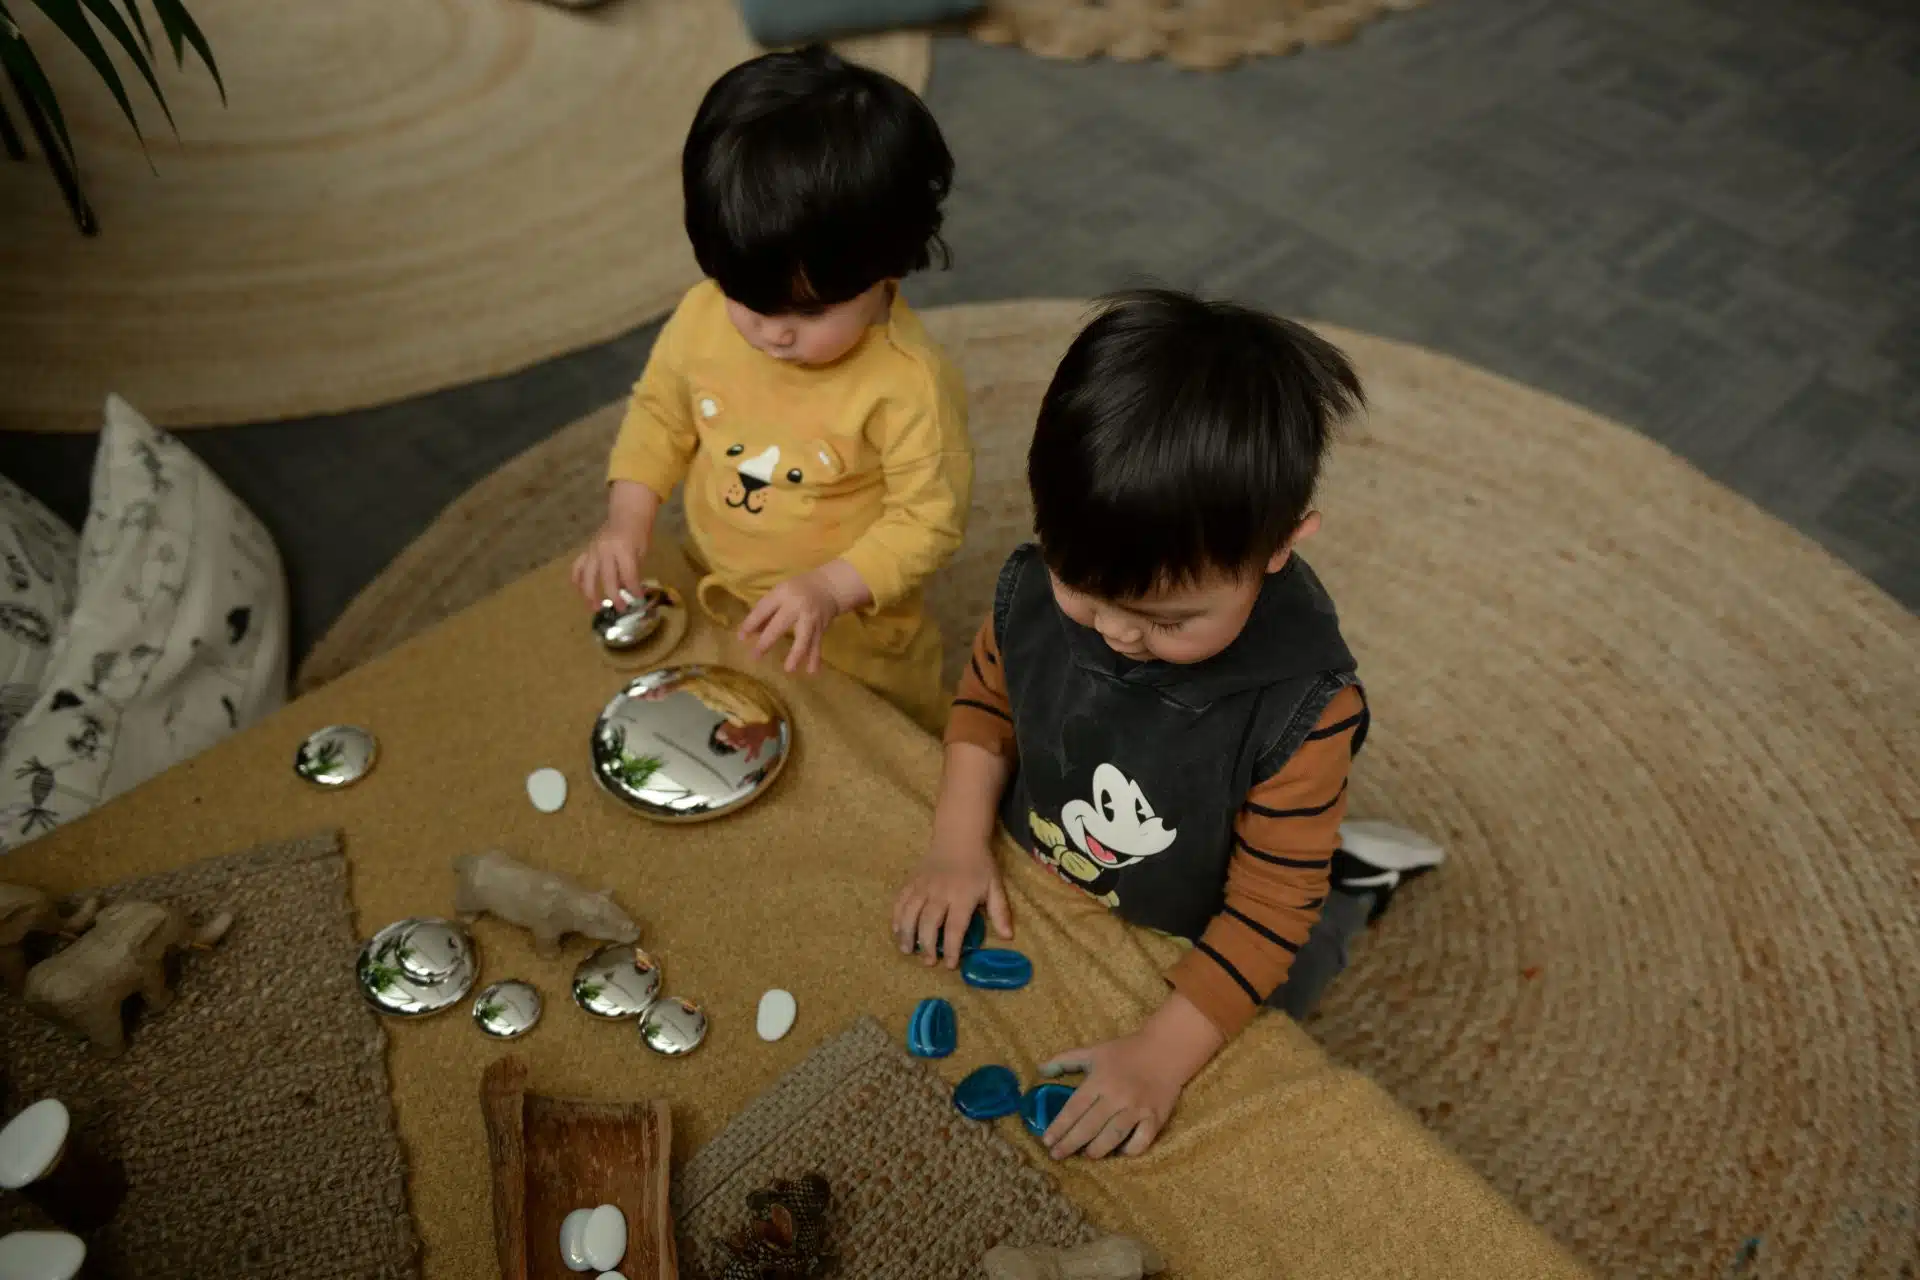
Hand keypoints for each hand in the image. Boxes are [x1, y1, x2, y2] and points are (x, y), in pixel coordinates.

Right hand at [571, 481, 658, 605]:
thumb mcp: (641, 551)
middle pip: (607, 578)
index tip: (637, 600)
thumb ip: (633, 570)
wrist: (626, 516)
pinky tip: (579, 591)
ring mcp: (593, 550)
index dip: (633, 589)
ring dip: (590, 593)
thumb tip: (629, 592)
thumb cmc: (637, 534)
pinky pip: (578, 566)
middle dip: (614, 596)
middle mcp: (605, 550)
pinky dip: (577, 579)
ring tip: (594, 607)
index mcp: (623, 549)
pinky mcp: (587, 550)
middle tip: (619, 609)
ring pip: (587, 575)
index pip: (628, 575)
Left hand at [737, 562, 868, 673]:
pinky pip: (816, 644)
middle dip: (767, 641)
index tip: (741, 637)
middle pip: (780, 625)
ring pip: (803, 638)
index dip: (751, 623)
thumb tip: (751, 633)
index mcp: (783, 594)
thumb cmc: (798, 589)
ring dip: (796, 655)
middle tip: (755, 656)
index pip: (763, 609)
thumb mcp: (780, 593)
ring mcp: (811, 618)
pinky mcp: (821, 628)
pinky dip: (815, 658)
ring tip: (788, 669)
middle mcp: (797, 606)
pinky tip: (812, 671)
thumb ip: (766, 612)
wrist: (829, 587)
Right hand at [892, 838, 1012, 968]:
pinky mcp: (912, 881)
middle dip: (927, 946)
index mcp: (963, 896)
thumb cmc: (979, 864)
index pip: (955, 928)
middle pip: (929, 924)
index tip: (950, 965)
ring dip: (907, 934)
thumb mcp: (995, 886)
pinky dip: (897, 917)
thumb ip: (1000, 911)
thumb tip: (1007, 936)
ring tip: (907, 950)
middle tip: (929, 961)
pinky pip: (901, 901)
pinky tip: (897, 931)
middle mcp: (940, 893)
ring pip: (910, 914)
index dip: (952, 948)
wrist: (958, 837)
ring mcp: (923, 886)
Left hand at [1040, 995, 1223, 1158]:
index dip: (1059, 1127)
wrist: (1165, 1050)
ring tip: (1085, 1156)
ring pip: (1112, 1138)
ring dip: (1096, 1150)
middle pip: (1089, 1127)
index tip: (1046, 1140)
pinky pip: (1140, 1142)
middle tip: (1057, 1155)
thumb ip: (1065, 1061)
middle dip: (1070, 1144)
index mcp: (1099, 1080)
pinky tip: (1118, 1152)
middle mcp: (1116, 1096)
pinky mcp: (1155, 1119)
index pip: (1074, 1109)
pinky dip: (1128, 1151)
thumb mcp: (1093, 1051)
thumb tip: (1040, 1070)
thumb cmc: (1125, 1051)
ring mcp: (1137, 1109)